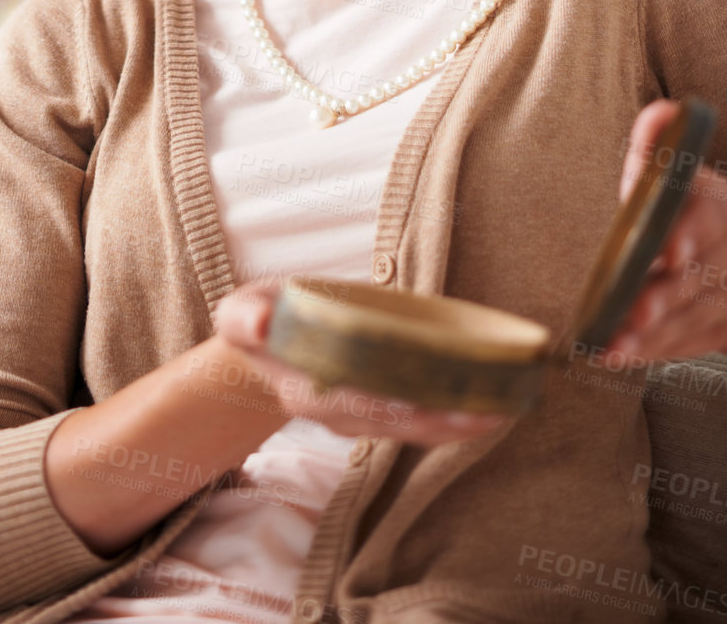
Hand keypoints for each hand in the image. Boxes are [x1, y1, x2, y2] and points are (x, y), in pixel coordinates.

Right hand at [212, 284, 506, 447]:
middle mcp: (338, 414)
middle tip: (486, 410)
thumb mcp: (240, 313)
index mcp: (303, 391)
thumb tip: (259, 321)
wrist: (271, 345)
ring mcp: (364, 418)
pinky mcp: (386, 411)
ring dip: (458, 422)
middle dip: (438, 419)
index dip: (385, 404)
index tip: (422, 401)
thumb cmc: (263, 322)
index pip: (348, 402)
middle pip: (393, 422)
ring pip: (415, 428)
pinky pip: (424, 421)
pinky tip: (491, 404)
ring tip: (502, 408)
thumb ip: (244, 317)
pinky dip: (457, 415)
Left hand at [603, 100, 726, 364]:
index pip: (709, 214)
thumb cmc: (689, 205)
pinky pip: (692, 343)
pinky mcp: (723, 329)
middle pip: (702, 277)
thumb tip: (663, 113)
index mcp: (718, 206)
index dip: (690, 231)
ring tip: (613, 343)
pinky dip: (657, 351)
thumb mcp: (679, 169)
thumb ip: (661, 142)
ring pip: (696, 317)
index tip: (670, 250)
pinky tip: (620, 355)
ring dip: (655, 335)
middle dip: (667, 296)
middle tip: (634, 310)